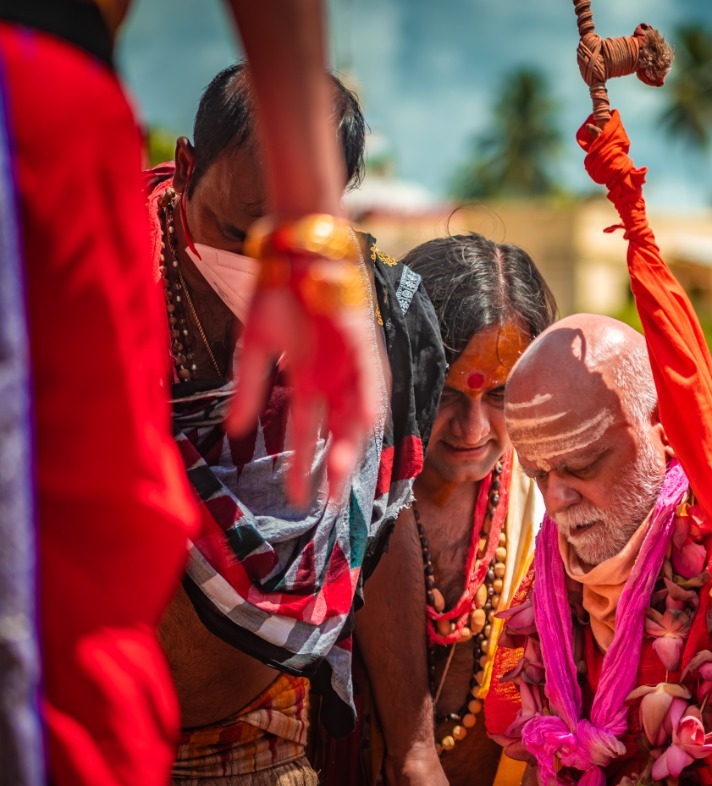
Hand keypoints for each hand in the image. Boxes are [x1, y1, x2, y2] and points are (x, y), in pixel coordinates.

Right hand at [227, 266, 383, 506]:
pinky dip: (368, 400)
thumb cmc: (278, 293)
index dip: (306, 466)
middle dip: (334, 468)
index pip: (309, 434)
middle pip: (339, 433)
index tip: (302, 499)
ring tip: (342, 473)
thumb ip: (247, 386)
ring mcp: (351, 362)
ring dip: (350, 442)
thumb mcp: (254, 345)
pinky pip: (371, 378)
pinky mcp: (363, 343)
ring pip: (357, 413)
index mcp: (309, 381)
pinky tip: (366, 425)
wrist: (298, 249)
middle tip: (330, 503)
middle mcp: (335, 378)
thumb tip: (233, 429)